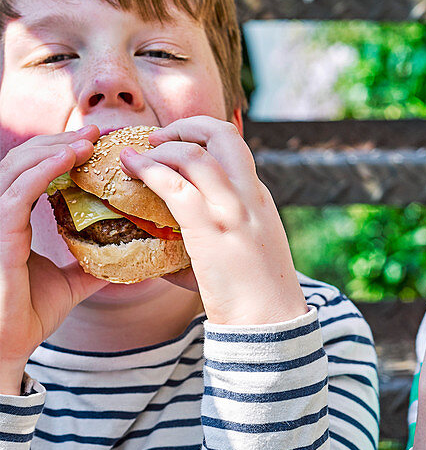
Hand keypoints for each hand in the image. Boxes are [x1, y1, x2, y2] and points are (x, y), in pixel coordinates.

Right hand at [0, 126, 103, 394]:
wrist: (7, 346)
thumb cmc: (27, 315)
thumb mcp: (70, 285)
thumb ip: (92, 267)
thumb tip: (129, 262)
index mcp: (12, 221)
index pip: (30, 173)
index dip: (58, 153)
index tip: (94, 144)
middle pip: (23, 161)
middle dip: (59, 142)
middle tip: (96, 133)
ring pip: (17, 168)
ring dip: (54, 150)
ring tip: (88, 141)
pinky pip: (17, 192)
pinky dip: (42, 171)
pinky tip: (69, 160)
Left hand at [119, 118, 307, 325]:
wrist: (271, 323)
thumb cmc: (253, 299)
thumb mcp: (238, 257)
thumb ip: (205, 244)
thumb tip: (160, 252)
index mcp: (259, 200)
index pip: (234, 149)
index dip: (202, 137)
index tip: (176, 145)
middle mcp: (250, 197)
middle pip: (223, 134)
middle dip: (186, 126)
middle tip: (157, 139)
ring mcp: (233, 210)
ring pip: (196, 154)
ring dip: (162, 148)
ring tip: (137, 156)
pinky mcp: (212, 229)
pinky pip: (176, 185)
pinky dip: (148, 169)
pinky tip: (130, 168)